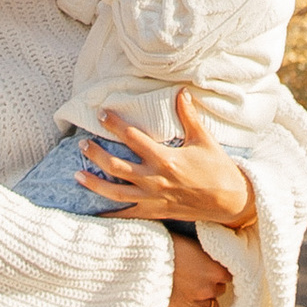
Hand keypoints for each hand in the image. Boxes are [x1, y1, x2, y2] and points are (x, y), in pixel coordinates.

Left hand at [80, 90, 258, 232]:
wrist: (229, 200)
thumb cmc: (217, 168)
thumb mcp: (203, 139)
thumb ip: (188, 116)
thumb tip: (181, 92)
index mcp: (165, 158)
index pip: (132, 138)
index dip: (114, 124)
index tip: (101, 114)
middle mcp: (155, 179)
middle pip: (116, 166)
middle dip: (96, 155)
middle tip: (82, 144)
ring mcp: (153, 198)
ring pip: (116, 192)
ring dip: (94, 183)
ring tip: (77, 174)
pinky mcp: (156, 212)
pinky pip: (127, 214)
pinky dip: (110, 214)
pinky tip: (95, 211)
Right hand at [167, 231, 232, 306]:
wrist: (146, 260)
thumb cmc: (168, 247)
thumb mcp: (194, 244)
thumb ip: (208, 256)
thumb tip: (215, 260)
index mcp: (215, 270)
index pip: (228, 275)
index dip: (219, 272)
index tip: (212, 270)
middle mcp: (209, 287)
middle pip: (220, 290)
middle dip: (212, 285)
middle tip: (199, 278)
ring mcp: (197, 302)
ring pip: (213, 305)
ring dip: (208, 299)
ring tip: (196, 292)